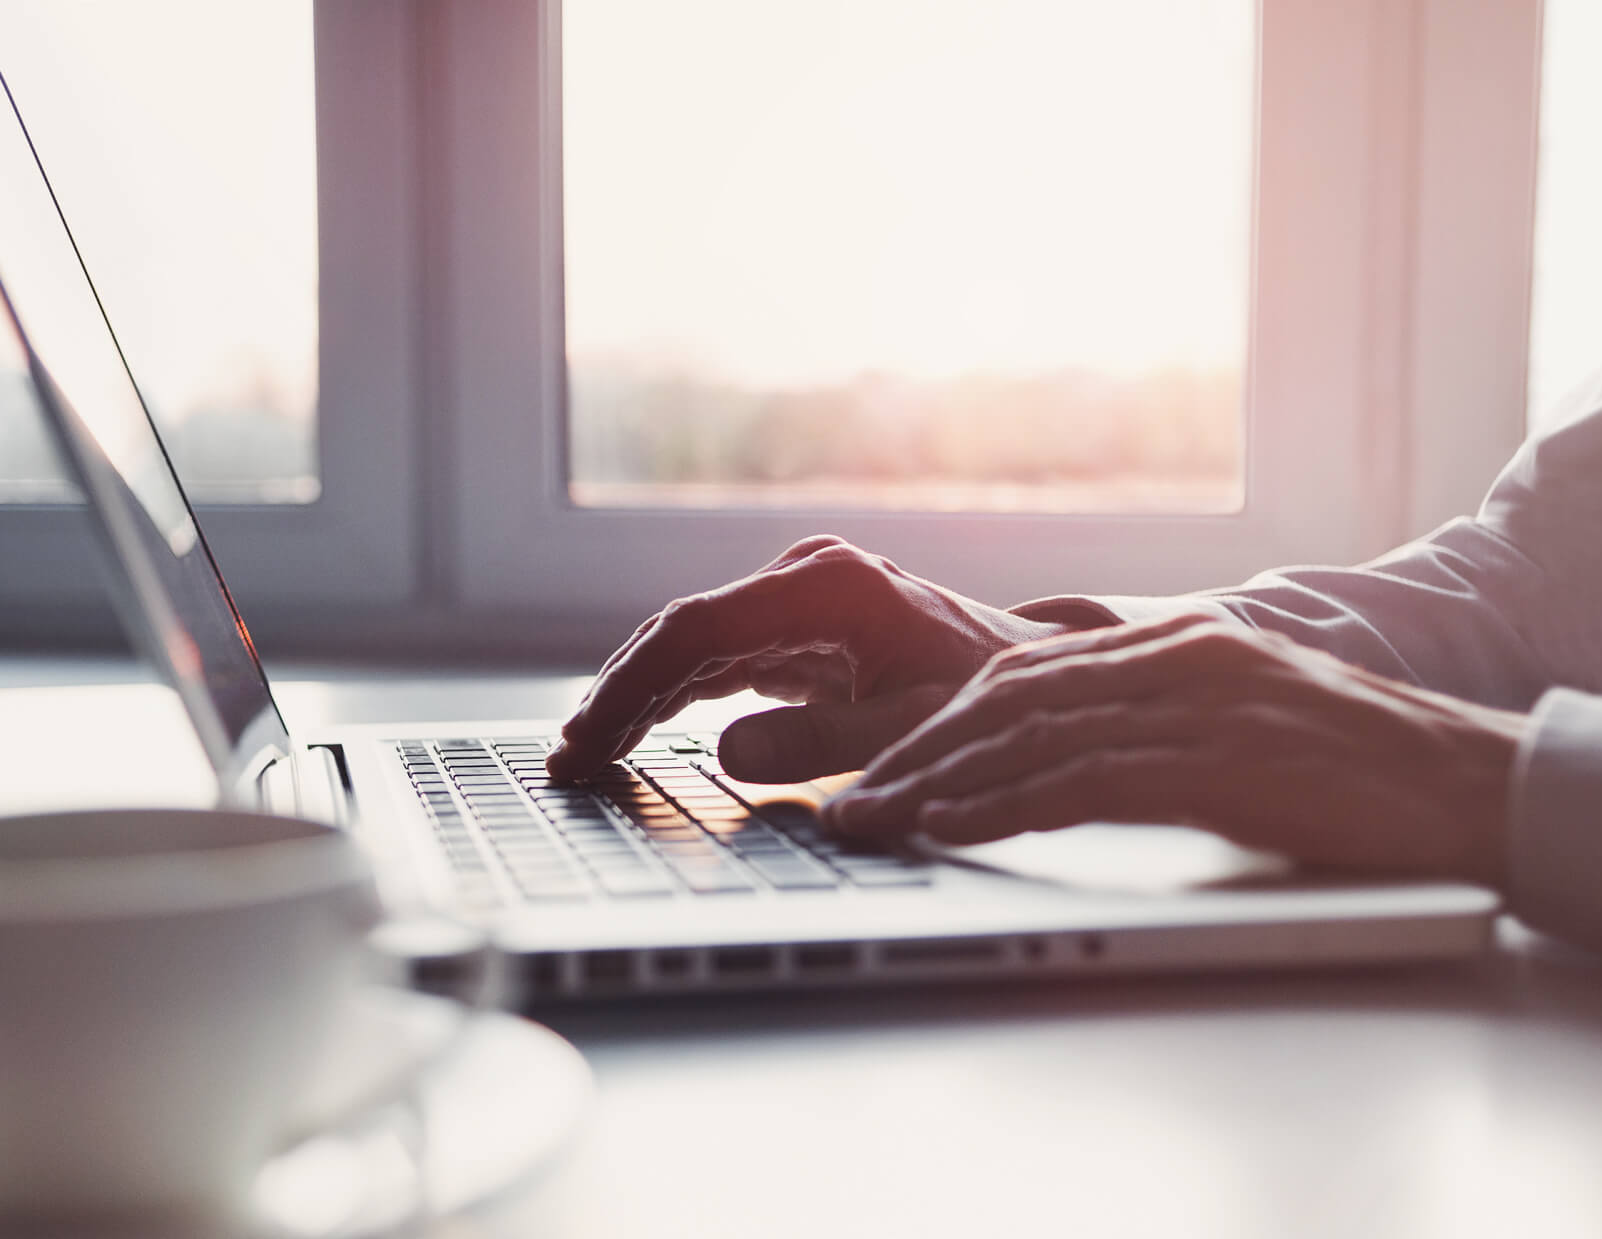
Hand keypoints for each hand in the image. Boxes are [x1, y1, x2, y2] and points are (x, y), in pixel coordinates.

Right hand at [546, 536, 1075, 782]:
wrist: (1034, 682)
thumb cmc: (986, 706)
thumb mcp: (912, 732)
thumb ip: (823, 745)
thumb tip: (728, 751)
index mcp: (828, 589)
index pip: (698, 631)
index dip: (632, 687)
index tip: (590, 739)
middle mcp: (803, 581)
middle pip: (681, 636)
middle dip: (619, 698)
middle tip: (566, 764)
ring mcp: (796, 601)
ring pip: (691, 648)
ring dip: (636, 701)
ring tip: (583, 757)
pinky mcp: (796, 630)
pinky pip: (717, 662)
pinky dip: (673, 699)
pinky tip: (632, 735)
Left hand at [824, 614, 1528, 885]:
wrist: (1459, 779)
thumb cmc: (1344, 762)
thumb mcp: (1230, 715)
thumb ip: (1146, 716)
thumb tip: (1055, 752)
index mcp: (1167, 639)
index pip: (1021, 674)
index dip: (938, 721)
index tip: (878, 766)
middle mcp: (1167, 654)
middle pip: (1004, 696)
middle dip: (913, 751)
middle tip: (848, 799)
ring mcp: (1189, 699)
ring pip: (1027, 732)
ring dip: (936, 782)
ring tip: (873, 819)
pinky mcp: (1211, 755)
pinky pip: (1081, 777)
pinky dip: (1004, 803)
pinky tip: (952, 825)